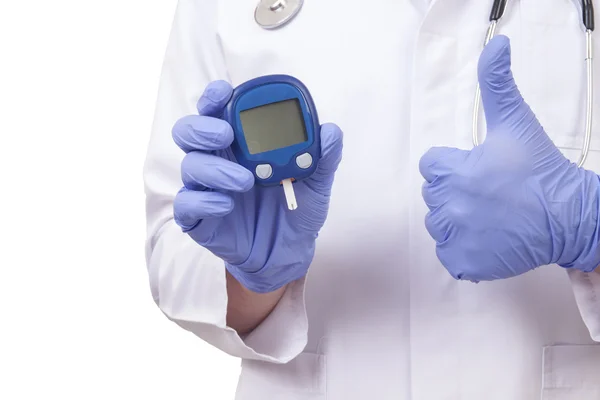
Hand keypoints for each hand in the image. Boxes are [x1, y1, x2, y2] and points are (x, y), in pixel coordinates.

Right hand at [172, 81, 342, 292]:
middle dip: (202, 127)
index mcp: (241, 143)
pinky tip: (226, 205)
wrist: (288, 252)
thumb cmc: (296, 209)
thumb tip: (330, 131)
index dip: (214, 97)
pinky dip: (204, 202)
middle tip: (226, 134)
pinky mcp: (198, 217)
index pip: (216, 111)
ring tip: (246, 181)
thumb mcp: (316, 183)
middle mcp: (218, 160)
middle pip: (189, 131)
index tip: (224, 92)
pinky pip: (187, 205)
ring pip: (190, 165)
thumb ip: (323, 157)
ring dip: (215, 168)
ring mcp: (205, 188)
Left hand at [419, 35, 599, 281]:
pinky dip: (464, 249)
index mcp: (453, 173)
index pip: (432, 166)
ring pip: (439, 225)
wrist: (569, 217)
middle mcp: (450, 207)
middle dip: (456, 191)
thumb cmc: (540, 170)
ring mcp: (457, 239)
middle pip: (434, 196)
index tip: (480, 169)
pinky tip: (488, 237)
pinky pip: (449, 255)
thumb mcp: (515, 122)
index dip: (455, 165)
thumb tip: (496, 44)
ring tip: (491, 215)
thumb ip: (496, 83)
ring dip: (457, 220)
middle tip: (491, 192)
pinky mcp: (466, 264)